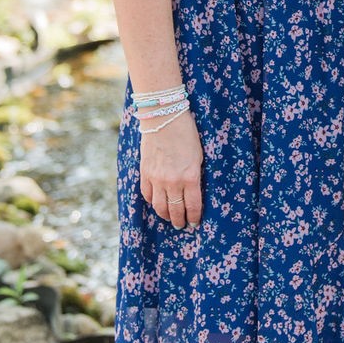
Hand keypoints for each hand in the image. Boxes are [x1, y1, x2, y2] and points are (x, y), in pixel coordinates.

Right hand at [139, 111, 202, 228]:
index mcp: (190, 177)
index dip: (194, 217)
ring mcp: (156, 179)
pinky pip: (147, 195)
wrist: (164, 117)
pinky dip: (152, 202)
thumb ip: (195, 175)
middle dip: (179, 221)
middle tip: (182, 225)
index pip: (192, 206)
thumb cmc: (187, 133)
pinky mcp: (144, 173)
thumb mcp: (198, 155)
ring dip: (165, 215)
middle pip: (175, 210)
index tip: (195, 223)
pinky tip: (157, 203)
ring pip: (159, 206)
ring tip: (169, 218)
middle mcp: (172, 182)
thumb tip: (194, 191)